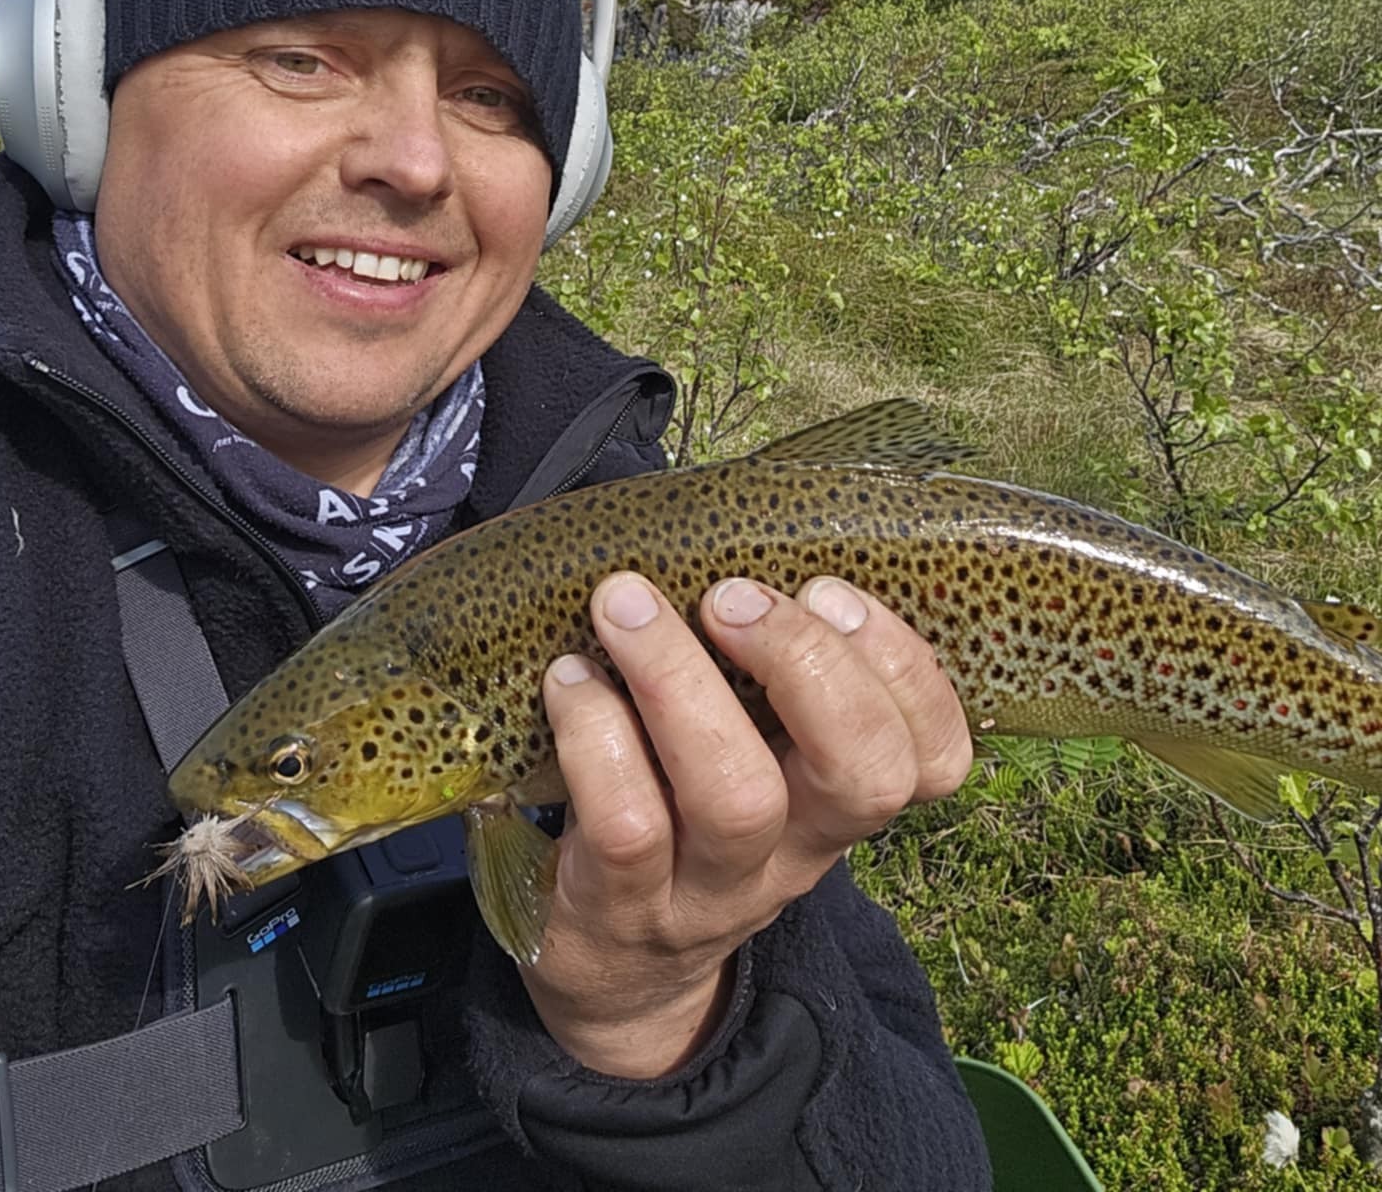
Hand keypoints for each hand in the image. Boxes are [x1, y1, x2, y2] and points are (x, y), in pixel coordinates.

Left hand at [519, 570, 971, 1077]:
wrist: (613, 972)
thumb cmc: (683, 812)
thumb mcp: (750, 759)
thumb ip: (765, 674)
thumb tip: (741, 530)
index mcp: (839, 802)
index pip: (934, 758)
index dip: (905, 671)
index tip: (831, 591)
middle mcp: (796, 853)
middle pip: (859, 773)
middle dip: (806, 661)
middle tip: (729, 593)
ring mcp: (713, 890)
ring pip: (738, 794)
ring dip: (681, 680)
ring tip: (624, 606)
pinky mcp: (621, 909)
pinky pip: (627, 825)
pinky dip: (597, 735)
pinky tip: (568, 681)